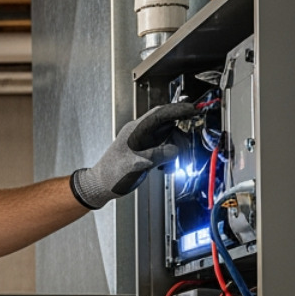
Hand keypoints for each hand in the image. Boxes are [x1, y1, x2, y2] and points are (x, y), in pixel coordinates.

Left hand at [70, 101, 196, 208]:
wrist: (101, 186)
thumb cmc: (111, 175)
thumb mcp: (136, 165)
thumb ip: (157, 154)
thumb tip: (175, 150)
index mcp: (135, 130)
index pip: (159, 114)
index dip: (177, 110)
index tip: (193, 109)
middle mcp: (140, 133)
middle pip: (168, 126)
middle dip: (178, 139)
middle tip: (181, 153)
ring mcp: (144, 142)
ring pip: (169, 139)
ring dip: (174, 152)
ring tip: (167, 166)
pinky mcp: (146, 152)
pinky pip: (164, 149)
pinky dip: (169, 158)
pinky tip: (164, 168)